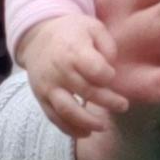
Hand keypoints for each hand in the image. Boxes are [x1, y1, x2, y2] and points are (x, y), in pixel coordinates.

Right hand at [17, 16, 126, 140]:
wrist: (37, 37)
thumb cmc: (71, 32)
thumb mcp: (93, 26)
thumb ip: (108, 45)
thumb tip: (111, 66)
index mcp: (74, 50)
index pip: (96, 70)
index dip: (108, 76)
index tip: (112, 76)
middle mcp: (59, 70)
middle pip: (87, 92)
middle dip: (108, 102)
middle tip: (123, 106)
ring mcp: (48, 86)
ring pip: (68, 110)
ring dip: (88, 122)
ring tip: (103, 127)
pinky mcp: (41, 98)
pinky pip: (54, 118)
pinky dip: (69, 129)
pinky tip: (85, 133)